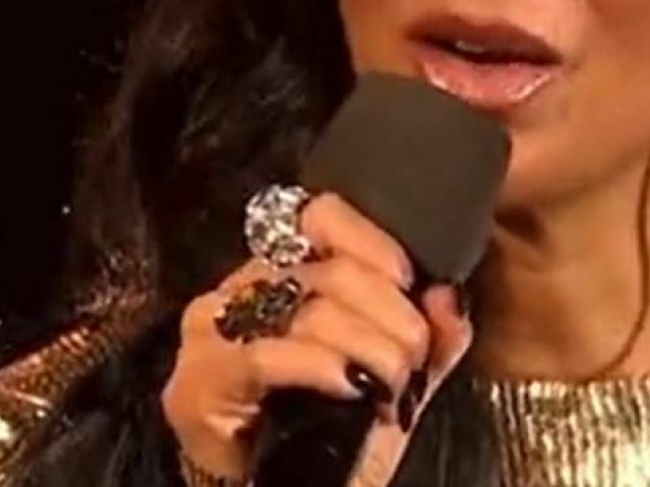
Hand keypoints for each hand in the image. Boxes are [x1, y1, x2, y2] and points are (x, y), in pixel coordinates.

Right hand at [161, 192, 471, 484]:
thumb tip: (450, 297)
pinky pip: (267, 356)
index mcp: (284, 270)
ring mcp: (214, 331)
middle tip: (412, 356)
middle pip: (330, 271)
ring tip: (390, 382)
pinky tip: (347, 386)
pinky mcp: (199, 380)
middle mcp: (243, 286)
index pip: (321, 216)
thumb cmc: (326, 432)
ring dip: (369, 348)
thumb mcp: (391, 381)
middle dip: (390, 314)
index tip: (410, 283)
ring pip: (309, 312)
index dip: (373, 242)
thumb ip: (430, 339)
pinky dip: (319, 368)